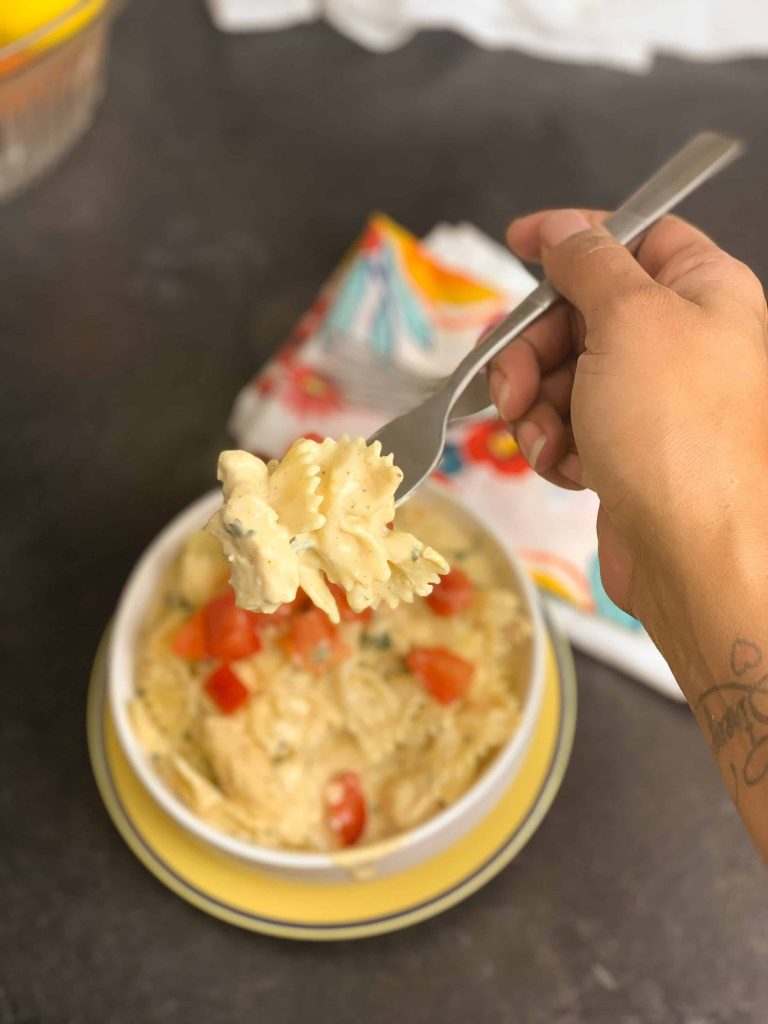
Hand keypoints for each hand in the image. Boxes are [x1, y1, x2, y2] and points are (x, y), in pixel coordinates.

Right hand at [491, 209, 767, 617]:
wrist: (696, 554)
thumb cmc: (679, 433)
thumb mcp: (629, 319)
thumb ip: (590, 263)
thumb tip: (563, 228)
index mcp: (702, 290)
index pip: (633, 237)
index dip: (573, 236)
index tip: (520, 241)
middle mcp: (681, 341)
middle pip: (580, 313)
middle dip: (533, 347)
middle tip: (512, 381)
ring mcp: (652, 400)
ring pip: (562, 374)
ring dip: (536, 404)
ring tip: (546, 438)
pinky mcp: (626, 449)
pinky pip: (567, 425)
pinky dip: (553, 443)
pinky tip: (567, 466)